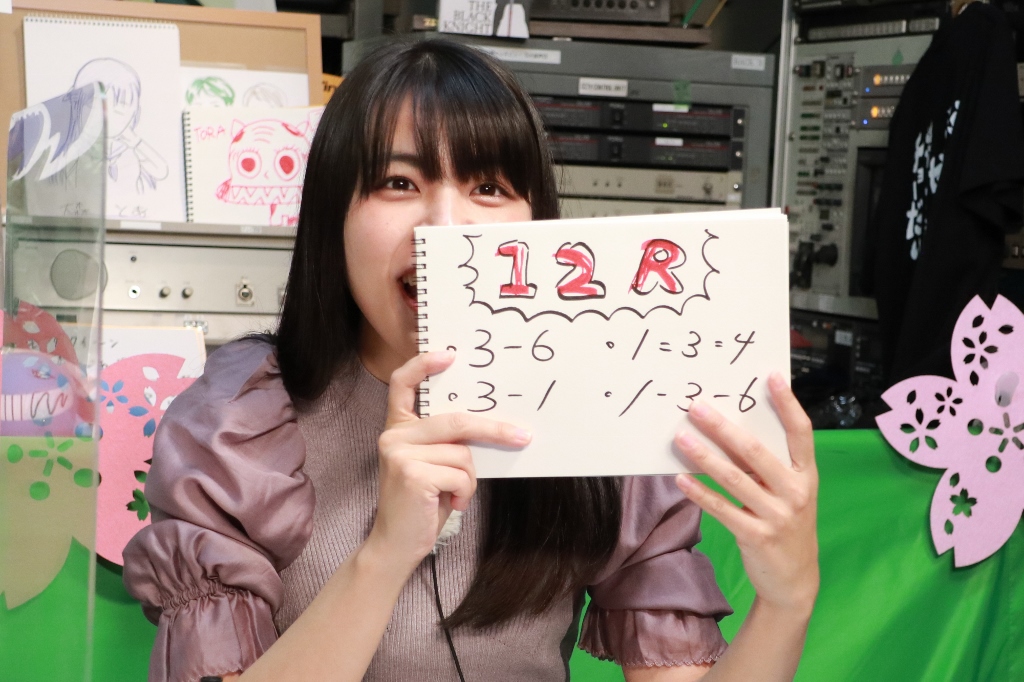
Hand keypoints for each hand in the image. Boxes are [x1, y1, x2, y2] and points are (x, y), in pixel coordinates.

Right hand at [367, 350, 530, 569]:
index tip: (449, 355)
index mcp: (398, 428)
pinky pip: (461, 474)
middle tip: (522, 437)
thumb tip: (495, 424)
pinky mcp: (412, 474)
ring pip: (462, 452)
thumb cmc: (422, 504)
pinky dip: (465, 492)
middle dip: (494, 429)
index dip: (423, 365)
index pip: (402, 384)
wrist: (395, 545)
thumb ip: (447, 442)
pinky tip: (451, 504)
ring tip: (454, 494)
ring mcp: (399, 454)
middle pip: (455, 420)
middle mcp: (394, 436)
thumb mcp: (433, 465)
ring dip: (469, 478)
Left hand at [674, 372, 818, 612]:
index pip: (800, 432)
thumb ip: (769, 466)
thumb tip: (729, 429)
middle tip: (696, 407)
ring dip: (703, 456)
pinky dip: (700, 492)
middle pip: (755, 451)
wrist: (795, 581)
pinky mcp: (757, 536)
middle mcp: (796, 492)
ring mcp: (777, 515)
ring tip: (680, 438)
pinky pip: (721, 509)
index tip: (770, 378)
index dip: (787, 404)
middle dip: (722, 427)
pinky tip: (681, 479)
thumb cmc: (787, 524)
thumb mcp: (789, 493)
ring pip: (733, 479)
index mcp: (806, 475)